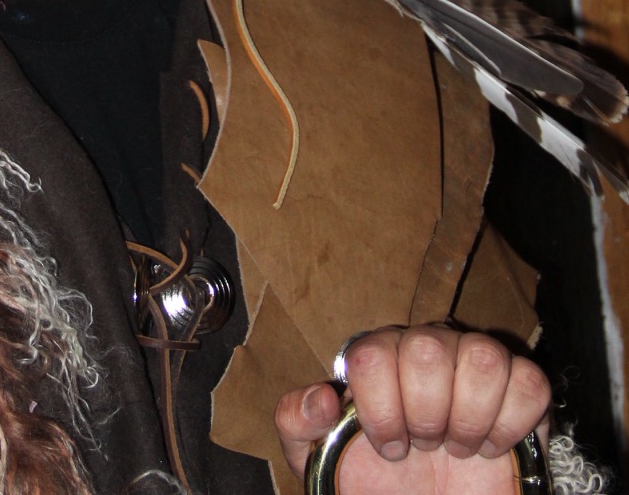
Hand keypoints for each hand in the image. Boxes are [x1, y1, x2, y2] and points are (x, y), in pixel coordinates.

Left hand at [275, 326, 550, 494]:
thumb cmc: (376, 479)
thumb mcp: (320, 456)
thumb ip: (297, 421)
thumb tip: (322, 398)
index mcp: (377, 356)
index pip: (372, 353)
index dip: (381, 409)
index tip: (390, 448)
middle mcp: (426, 347)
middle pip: (426, 349)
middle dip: (424, 415)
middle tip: (425, 447)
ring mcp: (475, 361)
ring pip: (482, 357)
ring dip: (468, 419)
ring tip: (456, 449)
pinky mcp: (522, 387)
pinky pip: (529, 382)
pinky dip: (511, 424)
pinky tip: (491, 446)